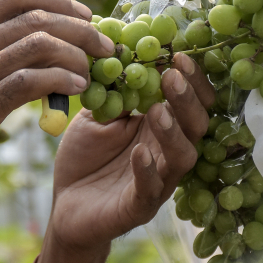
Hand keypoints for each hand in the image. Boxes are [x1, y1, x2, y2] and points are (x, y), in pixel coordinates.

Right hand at [0, 0, 113, 262]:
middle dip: (80, 28)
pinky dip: (61, 80)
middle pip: (35, 17)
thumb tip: (47, 47)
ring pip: (37, 44)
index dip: (59, 0)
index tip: (86, 17)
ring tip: (93, 72)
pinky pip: (29, 81)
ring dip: (76, 55)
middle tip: (105, 46)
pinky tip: (77, 88)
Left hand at [47, 53, 214, 251]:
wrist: (66, 203)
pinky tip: (138, 153)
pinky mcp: (139, 207)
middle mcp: (167, 153)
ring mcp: (158, 182)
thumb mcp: (96, 117)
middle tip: (172, 76)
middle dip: (187, 100)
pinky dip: (147, 171)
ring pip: (182, 158)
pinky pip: (150, 190)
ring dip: (173, 133)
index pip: (190, 102)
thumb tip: (126, 58)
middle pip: (196, 126)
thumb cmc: (85, 157)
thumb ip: (114, 94)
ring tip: (157, 111)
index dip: (191, 80)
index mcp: (161, 128)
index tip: (178, 55)